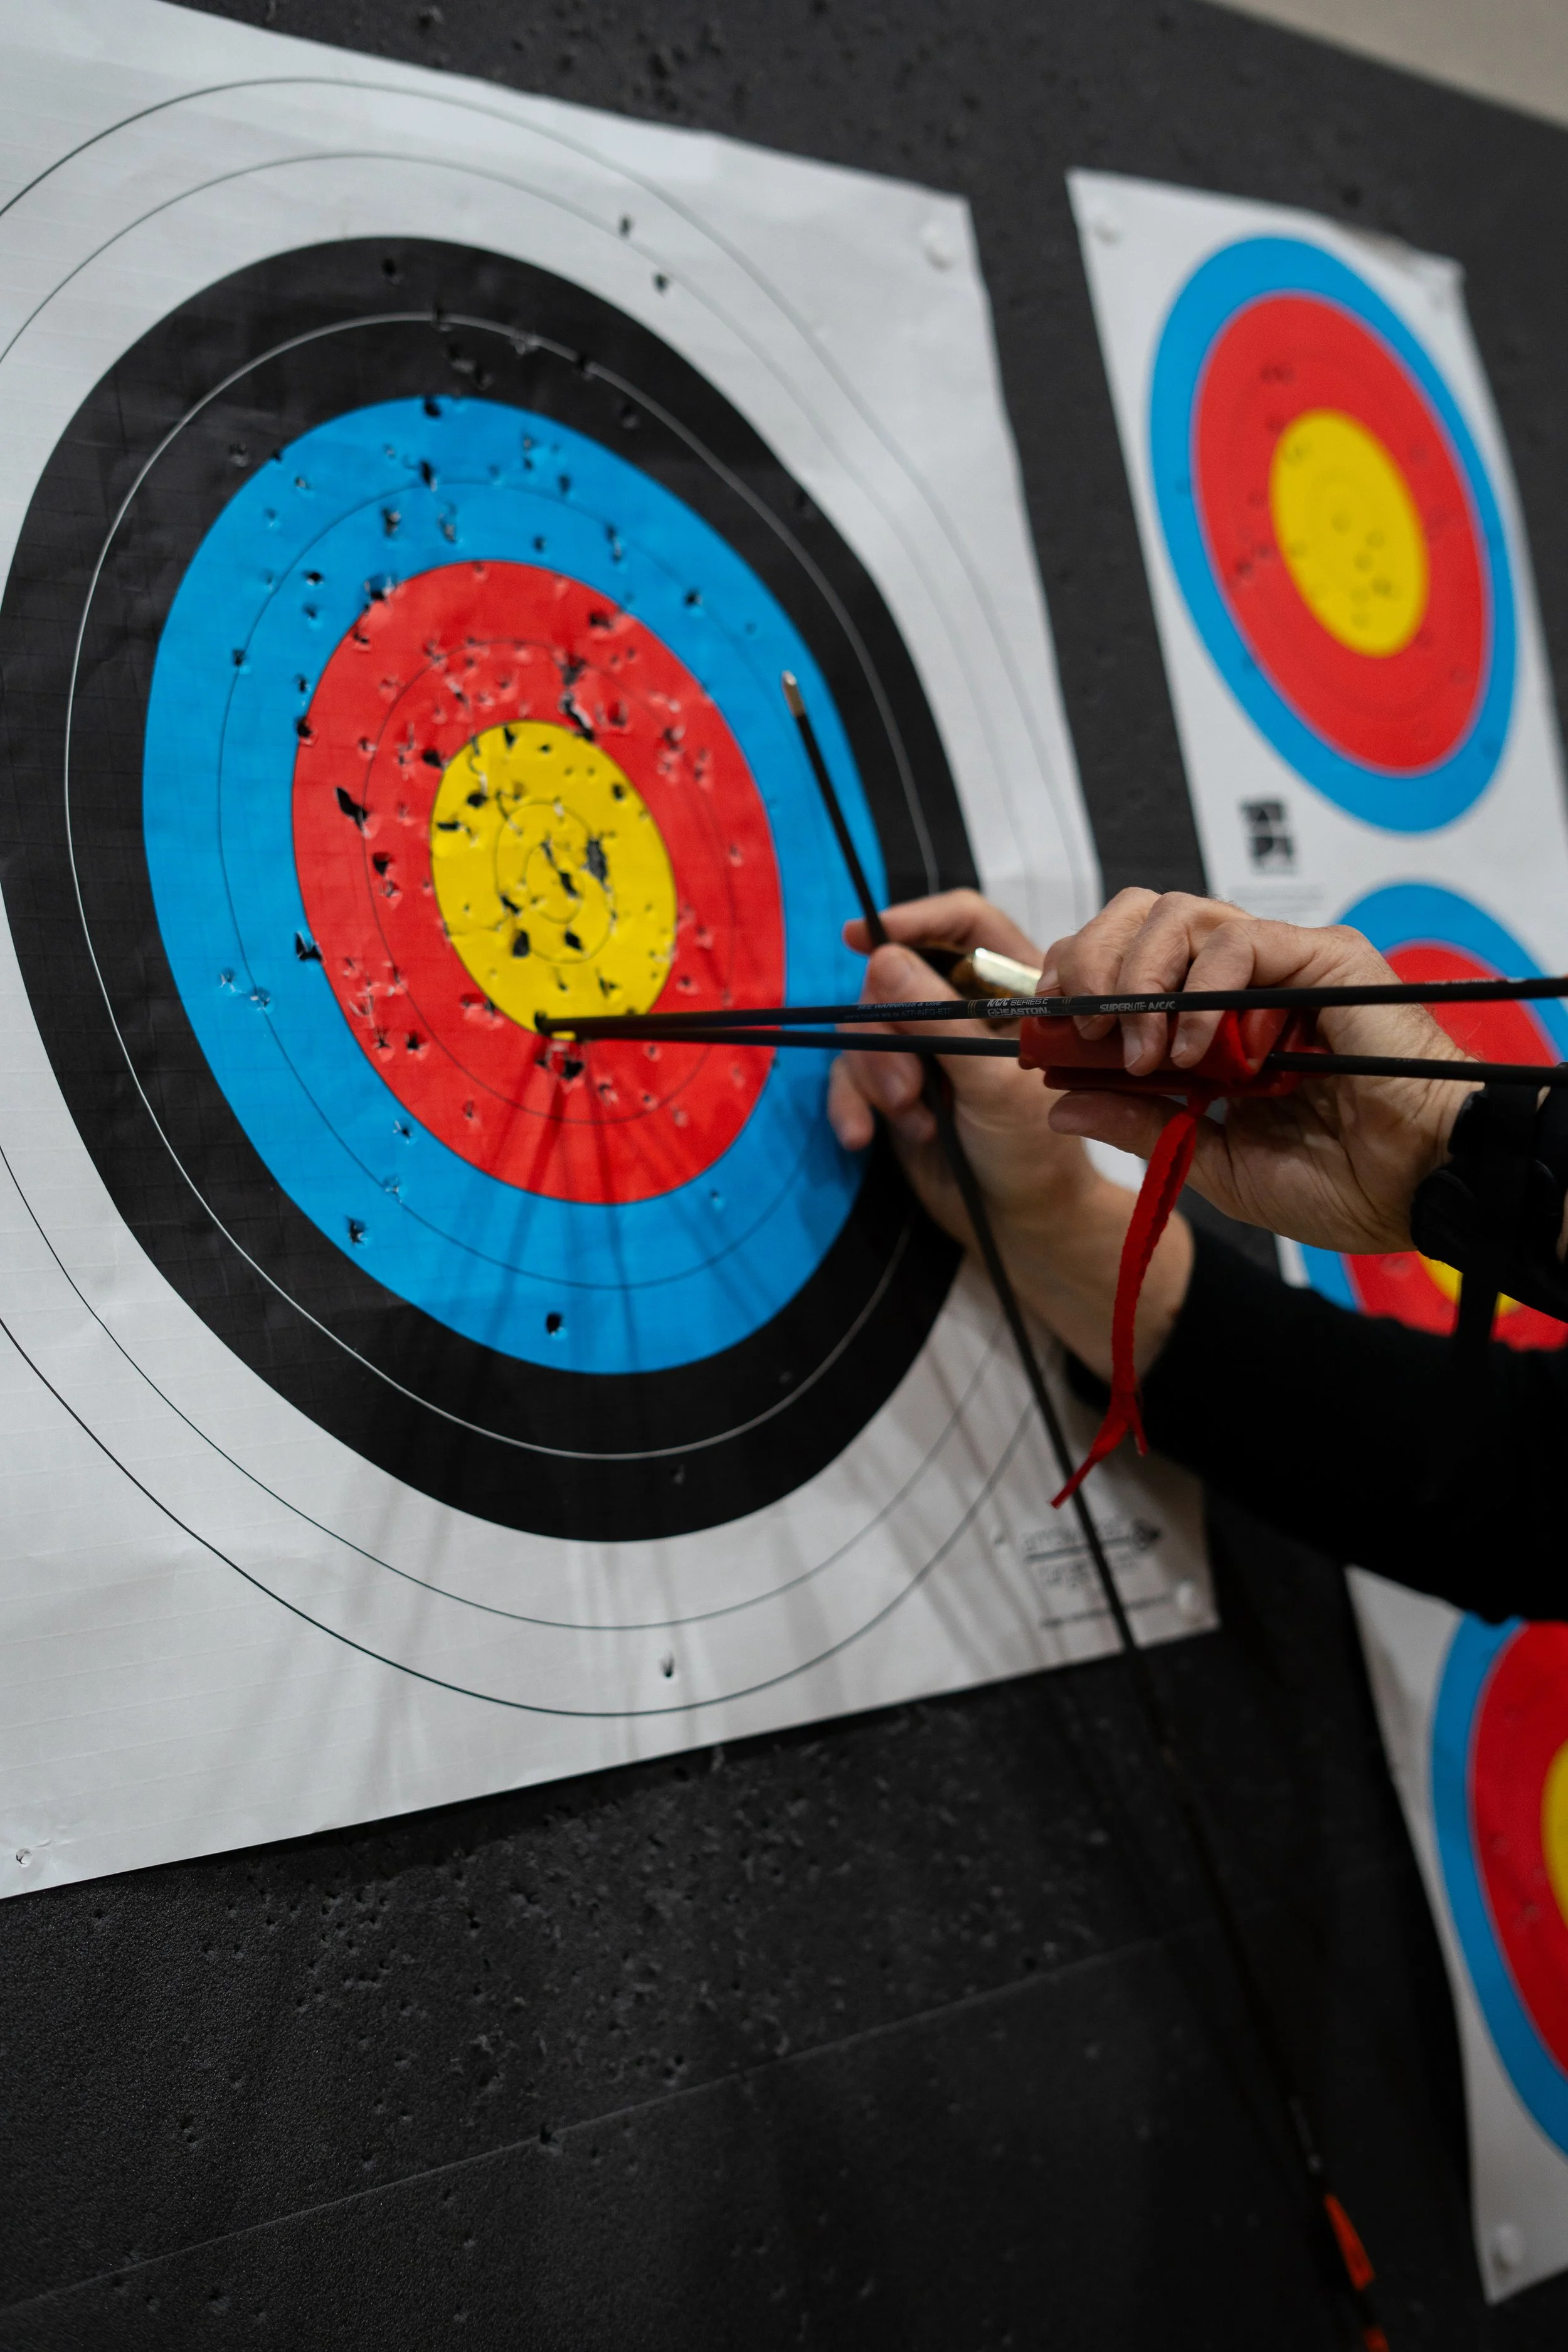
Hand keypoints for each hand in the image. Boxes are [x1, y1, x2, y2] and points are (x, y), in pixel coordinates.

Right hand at [827, 890, 1191, 1379]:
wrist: (1018, 1225)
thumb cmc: (1032, 1152)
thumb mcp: (991, 1082)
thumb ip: (938, 1021)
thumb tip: (882, 957)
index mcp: (1013, 988)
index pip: (964, 923)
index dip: (917, 919)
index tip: (863, 935)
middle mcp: (966, 1008)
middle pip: (898, 977)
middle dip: (889, 1032)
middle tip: (907, 1087)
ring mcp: (927, 1047)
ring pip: (868, 1027)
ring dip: (875, 1074)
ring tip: (910, 1121)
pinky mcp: (895, 1086)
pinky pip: (849, 1072)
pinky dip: (851, 1102)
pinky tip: (860, 1137)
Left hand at [1043, 889, 1475, 1253]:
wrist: (1414, 1189)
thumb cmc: (1337, 1181)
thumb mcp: (1209, 1157)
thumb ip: (1138, 1123)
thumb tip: (1060, 1103)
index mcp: (1212, 1022)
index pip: (1127, 959)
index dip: (1079, 975)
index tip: (1050, 1023)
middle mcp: (1242, 982)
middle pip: (1142, 918)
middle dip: (1095, 963)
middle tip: (1086, 1028)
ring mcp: (1282, 964)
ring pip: (1181, 915)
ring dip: (1142, 976)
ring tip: (1144, 1049)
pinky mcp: (1324, 957)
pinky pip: (1242, 940)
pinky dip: (1205, 990)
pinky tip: (1200, 1052)